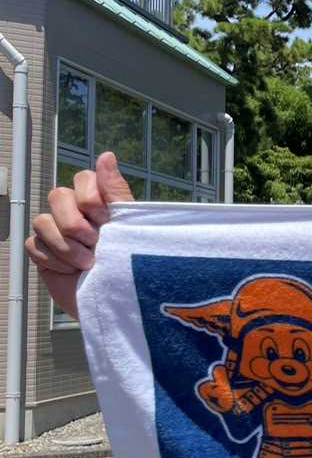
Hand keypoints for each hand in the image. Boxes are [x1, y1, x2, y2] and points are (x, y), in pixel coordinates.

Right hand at [26, 151, 133, 319]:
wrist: (119, 302)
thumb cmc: (130, 263)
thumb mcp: (129, 225)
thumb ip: (115, 192)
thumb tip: (106, 155)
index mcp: (99, 202)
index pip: (83, 179)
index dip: (92, 200)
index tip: (109, 222)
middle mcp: (74, 211)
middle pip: (57, 196)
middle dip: (77, 224)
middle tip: (97, 245)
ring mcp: (55, 231)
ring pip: (43, 221)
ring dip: (67, 247)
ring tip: (89, 264)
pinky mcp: (42, 253)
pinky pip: (34, 245)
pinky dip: (55, 261)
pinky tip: (73, 272)